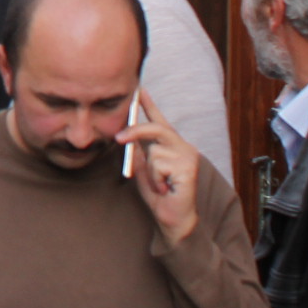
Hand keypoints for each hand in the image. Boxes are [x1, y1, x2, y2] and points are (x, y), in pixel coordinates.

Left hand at [116, 90, 200, 245]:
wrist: (172, 218)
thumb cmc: (159, 195)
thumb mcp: (143, 170)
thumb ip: (138, 153)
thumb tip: (127, 135)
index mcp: (171, 146)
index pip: (160, 121)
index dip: (150, 105)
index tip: (140, 89)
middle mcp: (183, 147)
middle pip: (157, 128)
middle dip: (135, 131)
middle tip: (118, 138)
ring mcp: (188, 157)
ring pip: (154, 151)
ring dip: (149, 170)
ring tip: (159, 183)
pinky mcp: (189, 168)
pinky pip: (159, 165)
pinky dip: (156, 178)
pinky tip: (166, 188)